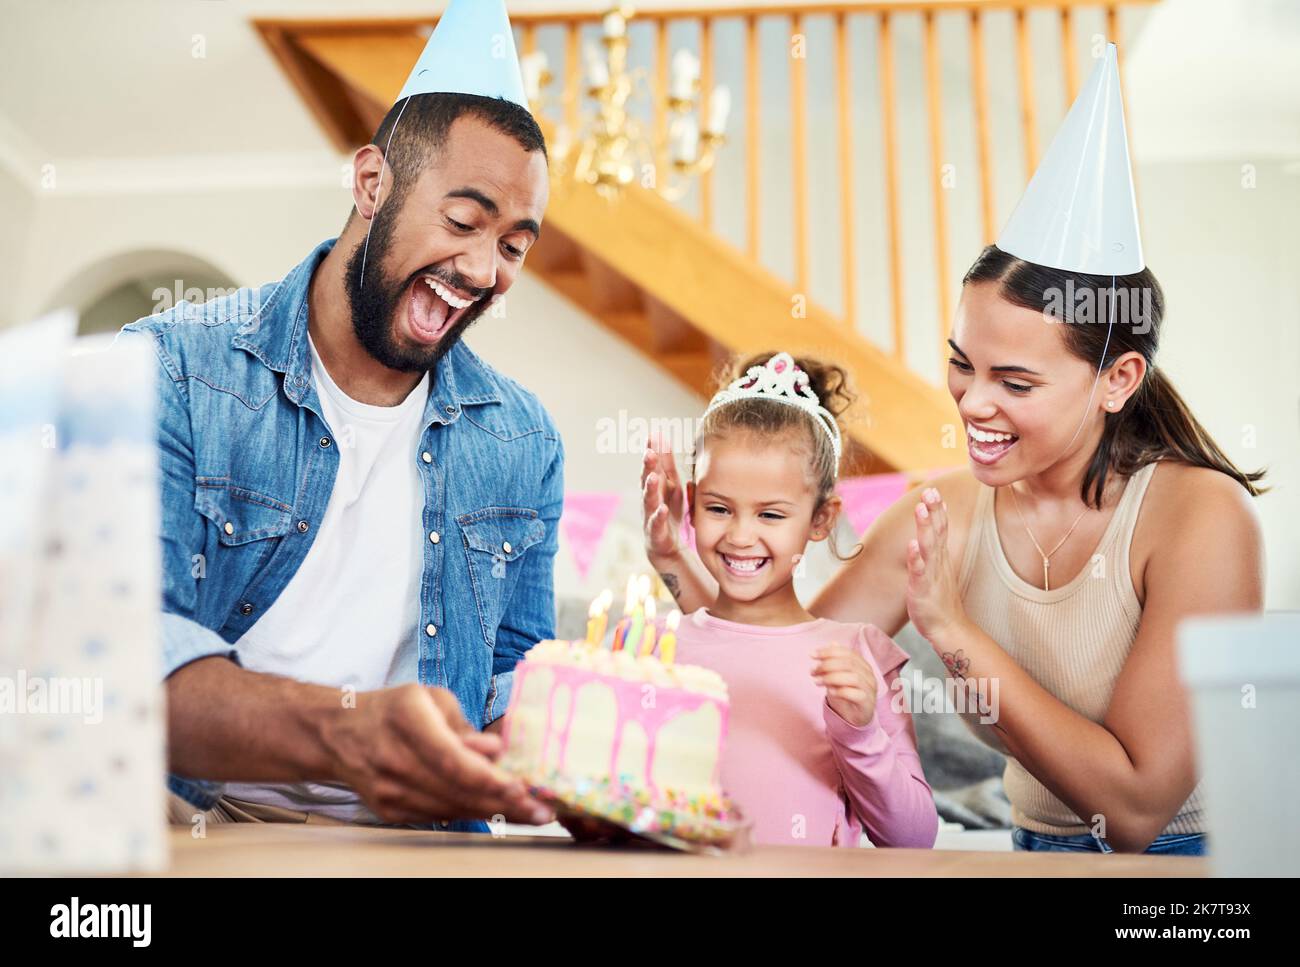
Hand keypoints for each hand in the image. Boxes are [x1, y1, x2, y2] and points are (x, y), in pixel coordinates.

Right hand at [323, 683, 553, 825]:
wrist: (337, 734)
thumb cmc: (393, 709)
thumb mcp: (430, 698)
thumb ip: (464, 727)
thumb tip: (496, 752)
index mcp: (406, 719)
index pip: (450, 758)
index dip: (488, 778)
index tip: (522, 787)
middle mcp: (394, 759)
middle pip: (457, 790)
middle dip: (506, 803)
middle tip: (544, 808)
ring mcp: (389, 791)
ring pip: (452, 809)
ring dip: (496, 813)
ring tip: (533, 812)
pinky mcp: (390, 810)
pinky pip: (440, 815)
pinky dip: (472, 813)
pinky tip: (500, 811)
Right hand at [641, 431, 685, 562]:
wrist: (667, 547)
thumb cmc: (667, 511)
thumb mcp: (670, 485)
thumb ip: (666, 463)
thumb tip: (661, 435)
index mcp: (656, 486)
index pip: (653, 465)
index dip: (652, 451)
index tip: (653, 435)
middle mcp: (650, 498)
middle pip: (647, 480)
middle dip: (648, 466)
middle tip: (649, 452)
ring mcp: (651, 515)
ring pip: (649, 500)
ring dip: (649, 488)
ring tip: (653, 477)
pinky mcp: (655, 533)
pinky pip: (657, 523)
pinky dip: (659, 516)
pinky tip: (662, 509)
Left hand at [811, 643, 878, 727]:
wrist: (856, 716)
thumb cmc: (847, 693)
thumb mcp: (839, 676)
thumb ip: (836, 661)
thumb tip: (832, 643)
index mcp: (863, 664)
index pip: (847, 653)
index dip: (828, 652)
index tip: (812, 655)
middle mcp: (869, 674)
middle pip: (849, 664)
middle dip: (827, 665)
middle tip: (813, 671)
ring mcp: (870, 689)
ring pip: (852, 677)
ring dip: (831, 678)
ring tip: (817, 682)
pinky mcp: (867, 702)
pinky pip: (855, 694)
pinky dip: (840, 691)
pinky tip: (829, 692)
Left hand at [906, 487, 969, 645]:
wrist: (949, 628)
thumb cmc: (940, 598)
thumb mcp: (938, 568)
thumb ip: (935, 546)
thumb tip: (932, 527)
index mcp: (940, 557)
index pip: (941, 528)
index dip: (938, 509)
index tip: (935, 489)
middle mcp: (938, 562)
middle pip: (937, 531)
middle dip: (934, 510)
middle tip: (931, 490)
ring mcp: (931, 574)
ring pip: (929, 547)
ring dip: (925, 527)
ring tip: (921, 508)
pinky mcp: (922, 589)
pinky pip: (919, 571)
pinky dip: (916, 558)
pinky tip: (912, 545)